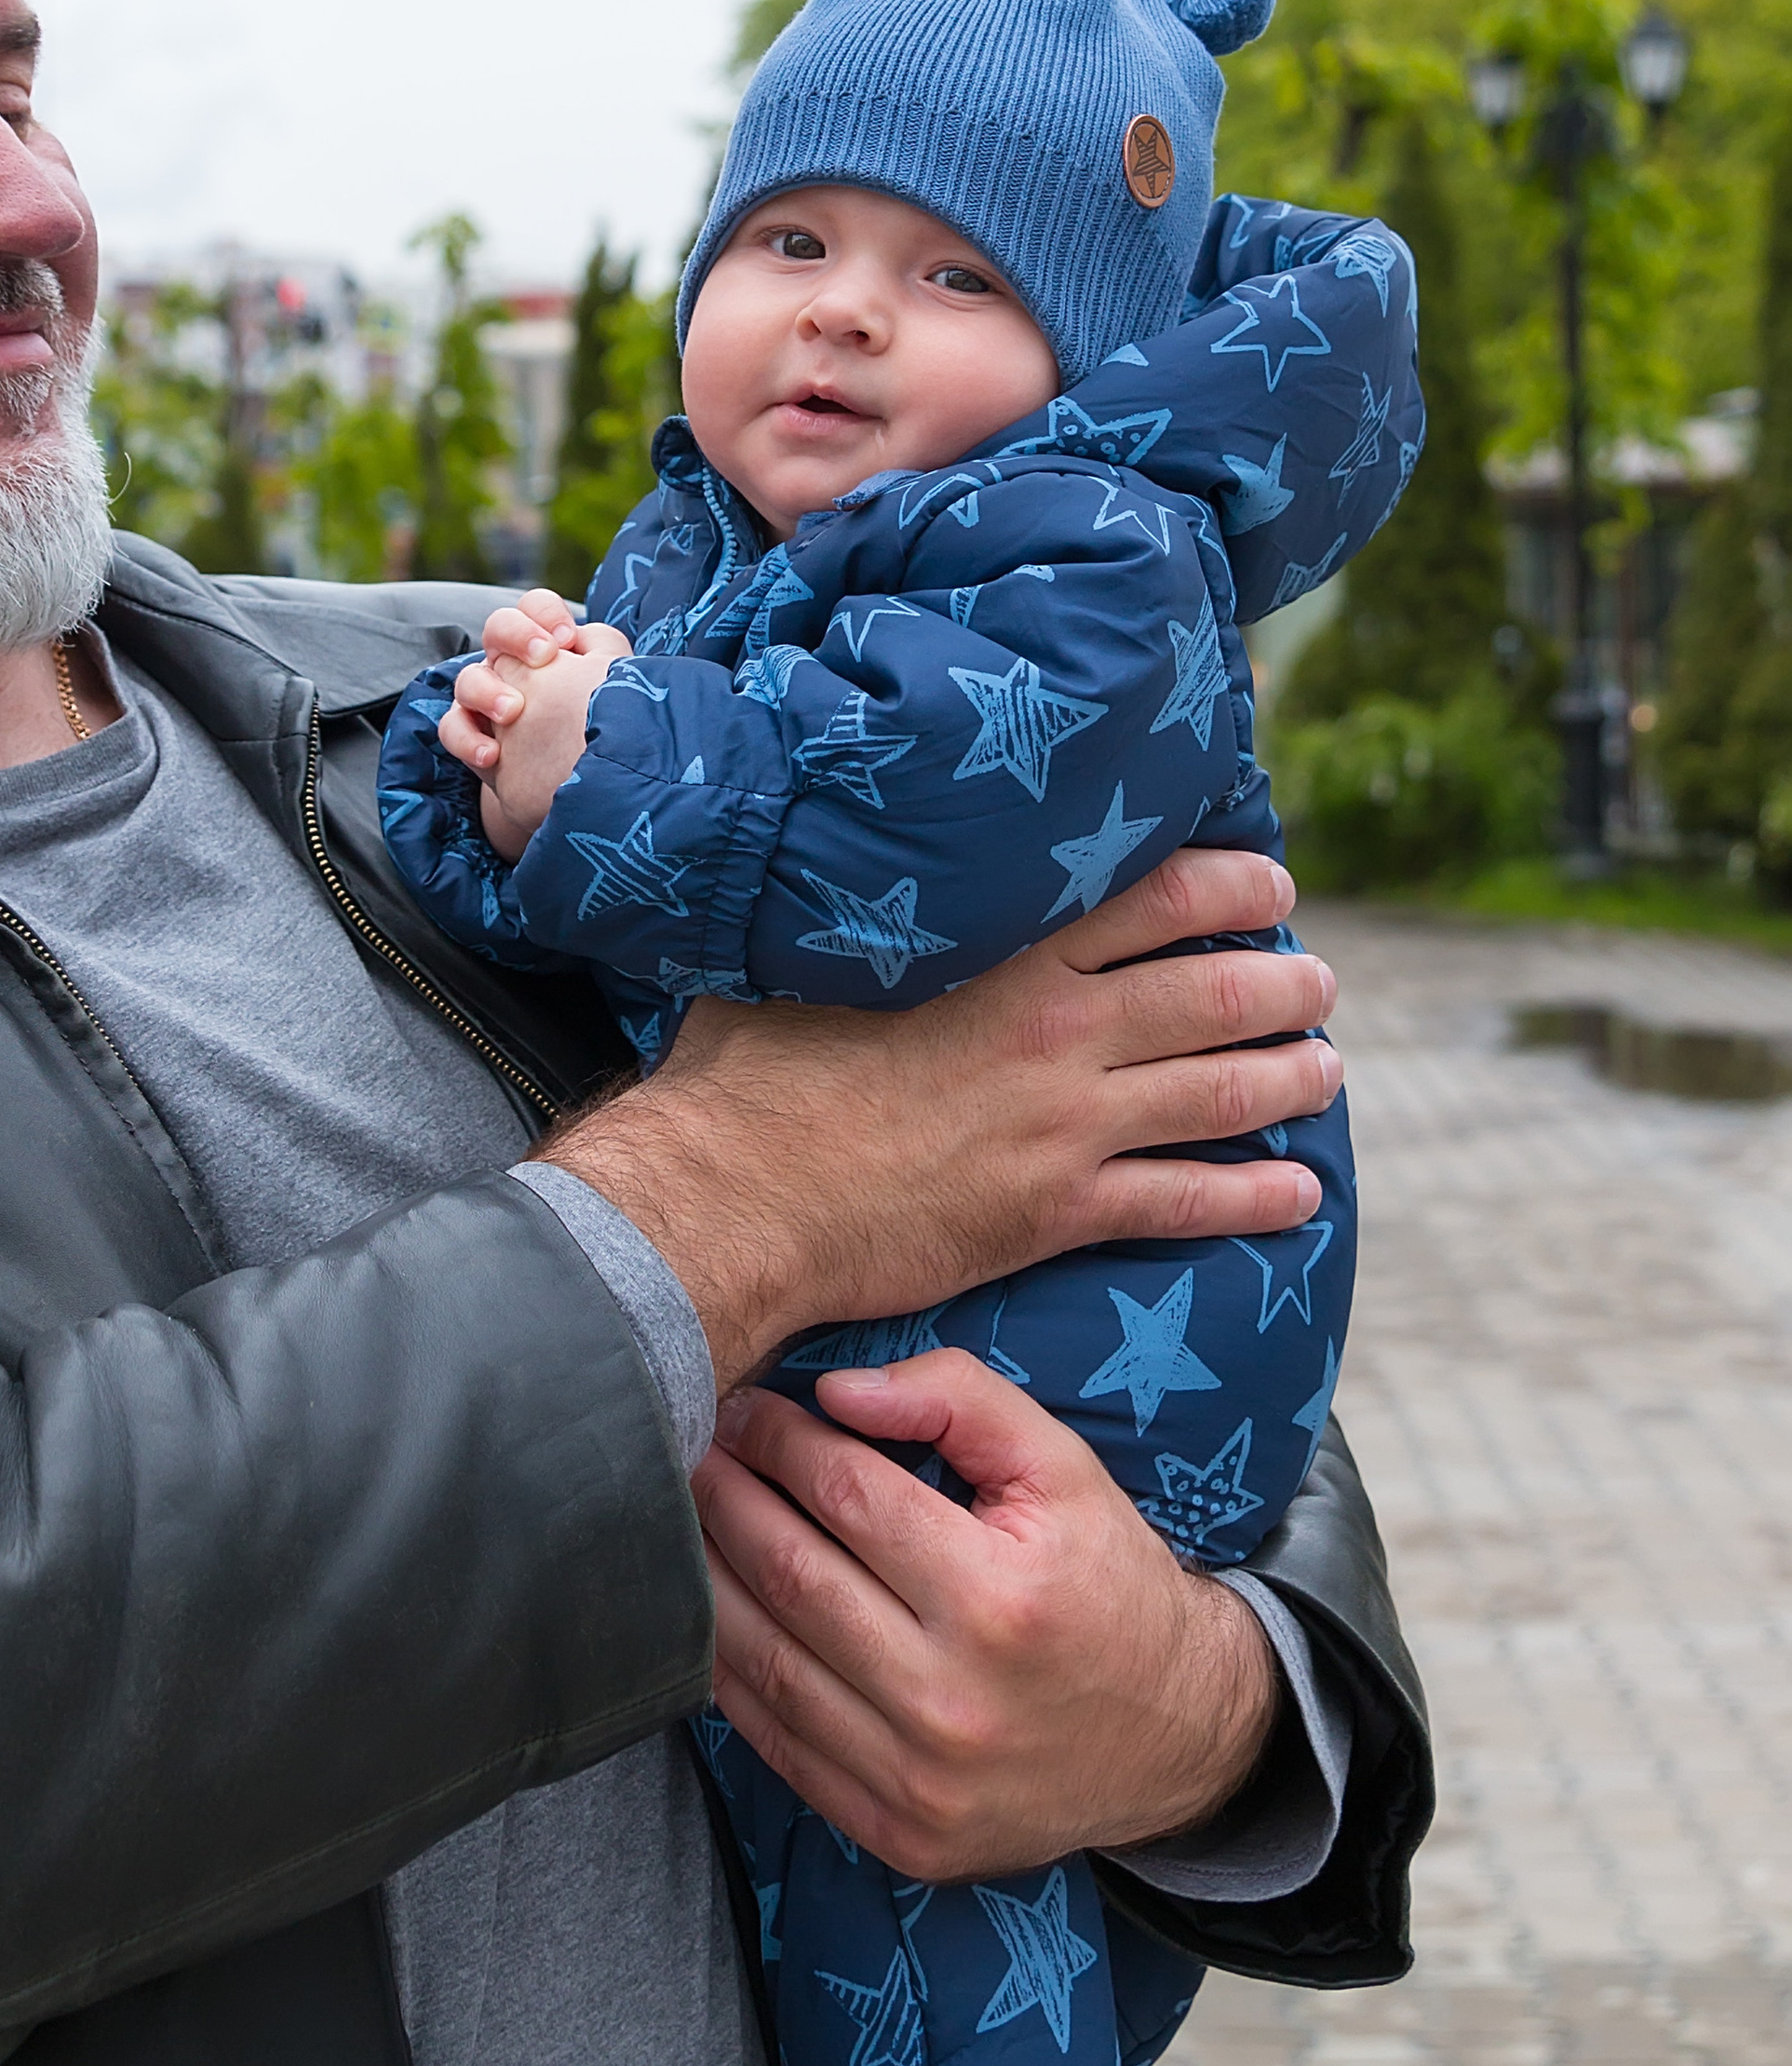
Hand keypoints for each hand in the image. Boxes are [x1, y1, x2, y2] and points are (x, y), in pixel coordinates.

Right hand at [434, 590, 632, 861]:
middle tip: (543, 657)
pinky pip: (452, 727)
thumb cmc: (592, 722)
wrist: (573, 780)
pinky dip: (467, 740)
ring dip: (488, 692)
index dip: (545, 612)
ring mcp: (483, 696)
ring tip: (513, 712)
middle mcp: (509, 663)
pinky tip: (491, 757)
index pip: (535, 608)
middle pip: (497, 628)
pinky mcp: (469, 732)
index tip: (566, 638)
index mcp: (543, 643)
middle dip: (516, 635)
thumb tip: (589, 638)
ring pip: (469, 679)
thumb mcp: (610, 683)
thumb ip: (606, 652)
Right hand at [543, 842, 1341, 1382]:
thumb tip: (832, 855)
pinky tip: (1301, 1195)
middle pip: (1211, 994)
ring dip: (1289, 1079)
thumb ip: (850, 910)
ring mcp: (1065, 1125)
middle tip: (1317, 981)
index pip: (1152, 899)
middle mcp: (1056, 1032)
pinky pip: (1185, 1202)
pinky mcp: (1055, 1210)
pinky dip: (1254, 1197)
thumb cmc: (752, 1074)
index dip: (1228, 886)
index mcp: (1004, 957)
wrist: (738, 1196)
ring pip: (1218, 1093)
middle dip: (1283, 985)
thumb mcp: (801, 956)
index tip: (1267, 883)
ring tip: (1326, 1067)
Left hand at [696, 1352, 1278, 1880]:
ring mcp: (920, 1780)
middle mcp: (954, 1697)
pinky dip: (730, 1676)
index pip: (847, 1495)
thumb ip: (959, 1401)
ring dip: (706, 1582)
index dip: (781, 1440)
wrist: (1180, 1737)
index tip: (745, 1408)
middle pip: (792, 1576)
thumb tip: (835, 1390)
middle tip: (689, 1452)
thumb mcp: (1063, 1468)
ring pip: (766, 1664)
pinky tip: (708, 1617)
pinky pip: (781, 1746)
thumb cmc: (1107, 1582)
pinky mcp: (899, 1835)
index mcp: (1000, 1596)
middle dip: (726, 1499)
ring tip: (680, 1523)